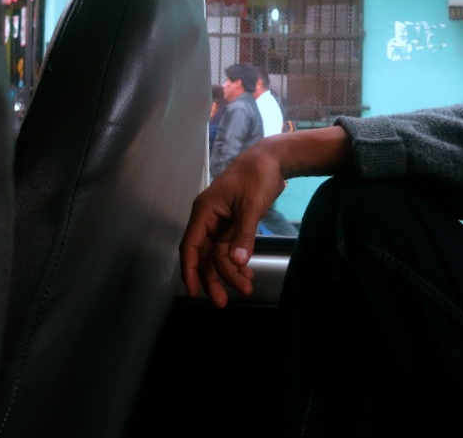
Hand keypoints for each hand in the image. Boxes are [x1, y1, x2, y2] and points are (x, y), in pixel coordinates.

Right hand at [180, 126, 352, 307]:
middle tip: (222, 301)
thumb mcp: (251, 206)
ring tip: (246, 288)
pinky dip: (237, 262)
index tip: (193, 292)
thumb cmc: (257, 176)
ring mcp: (220, 223)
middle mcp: (207, 219)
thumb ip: (244, 234)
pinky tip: (247, 275)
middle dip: (213, 278)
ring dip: (230, 273)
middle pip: (204, 256)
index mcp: (204, 211)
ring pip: (218, 255)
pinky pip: (229, 249)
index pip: (190, 246)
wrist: (272, 160)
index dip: (190, 270)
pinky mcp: (232, 224)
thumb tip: (238, 262)